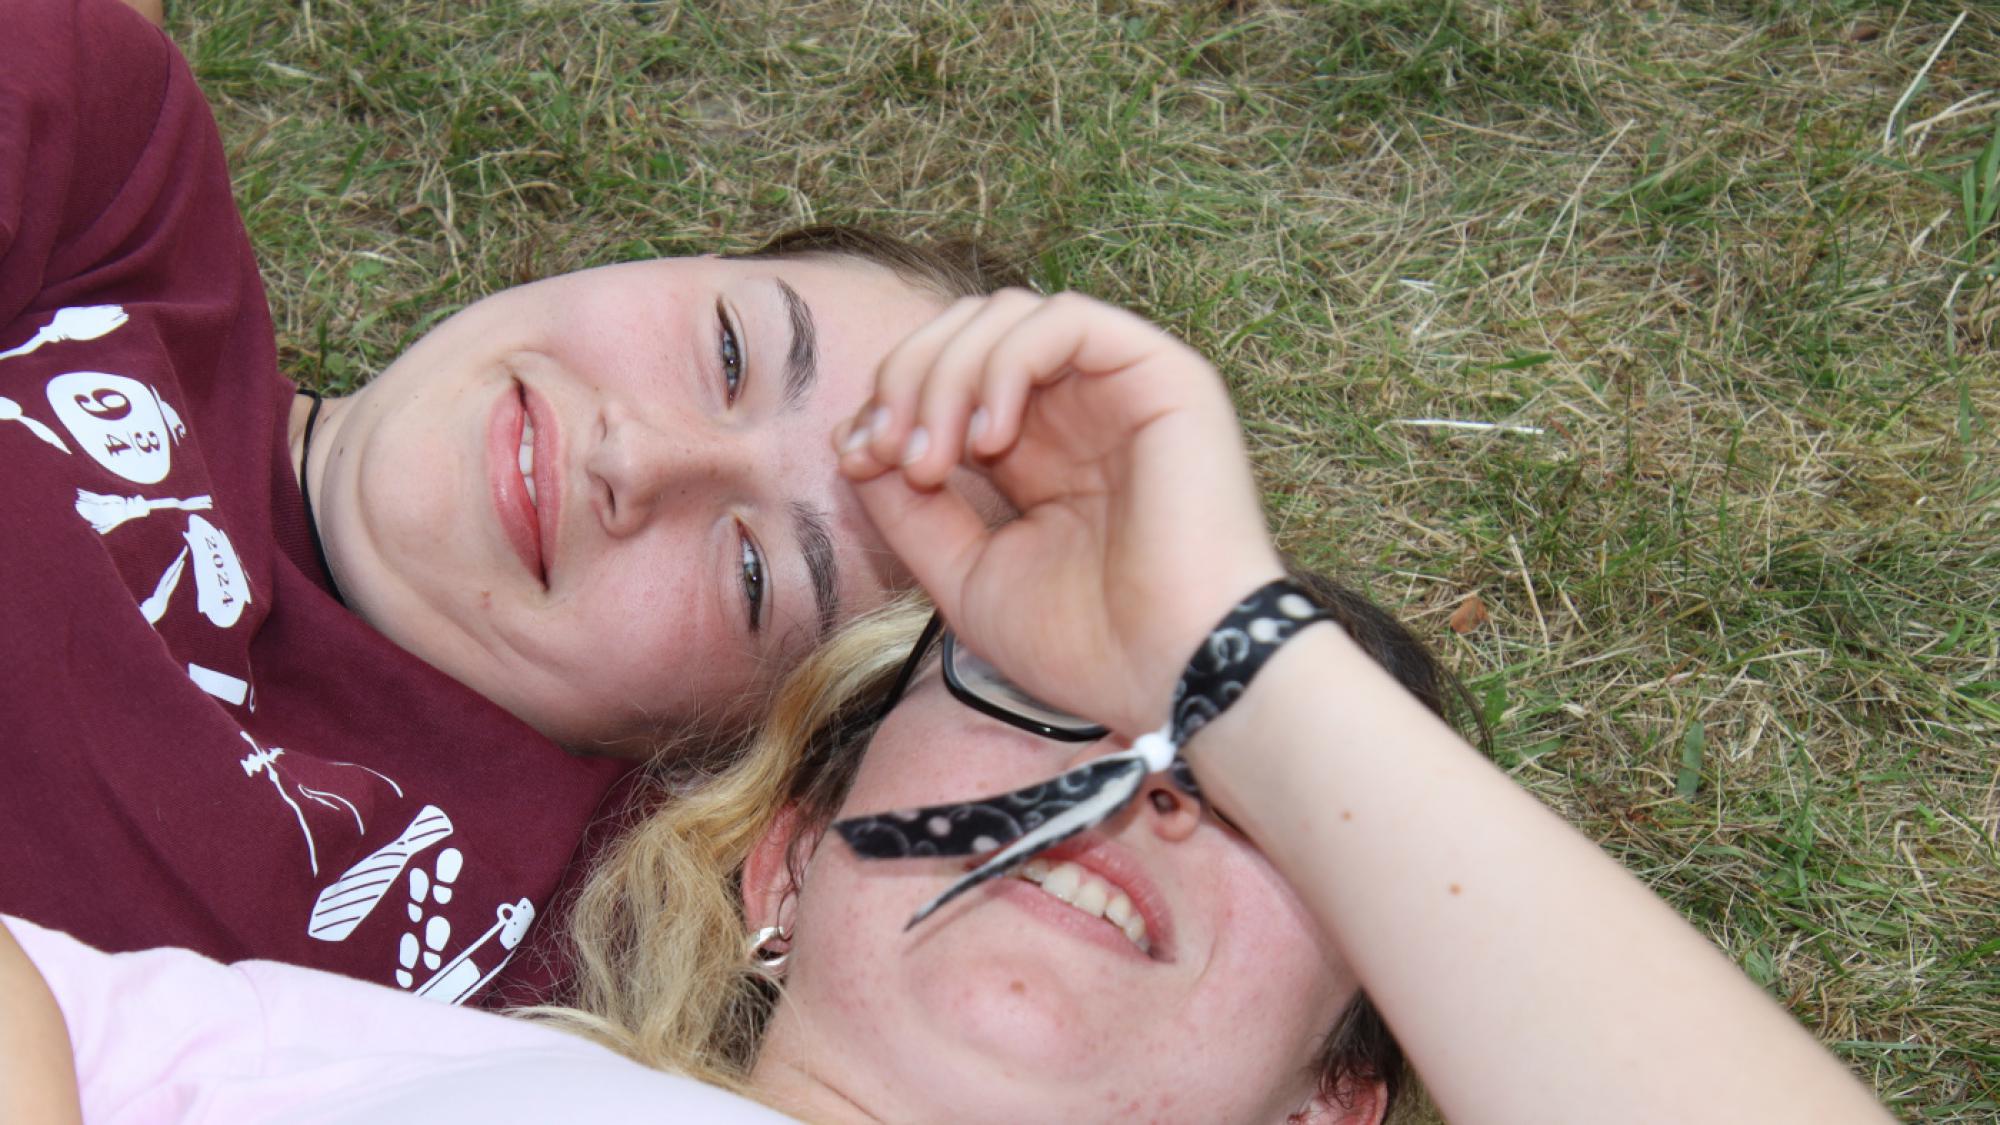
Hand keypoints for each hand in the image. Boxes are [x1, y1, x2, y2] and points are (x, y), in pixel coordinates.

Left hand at [834, 291, 1283, 737]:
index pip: (947, 380)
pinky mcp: (1163, 375)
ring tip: (936, 456)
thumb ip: (910, 510)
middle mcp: (1077, 410)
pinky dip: (1006, 362)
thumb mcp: (966, 575)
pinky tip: (990, 437)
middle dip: (907, 379)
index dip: (889, 402)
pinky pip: (1065, 319)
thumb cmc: (1086, 643)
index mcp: (1037, 454)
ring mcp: (1119, 388)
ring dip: (946, 372)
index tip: (855, 458)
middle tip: (887, 452)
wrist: (1175, 674)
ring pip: (1008, 314)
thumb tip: (856, 445)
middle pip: (968, 332)